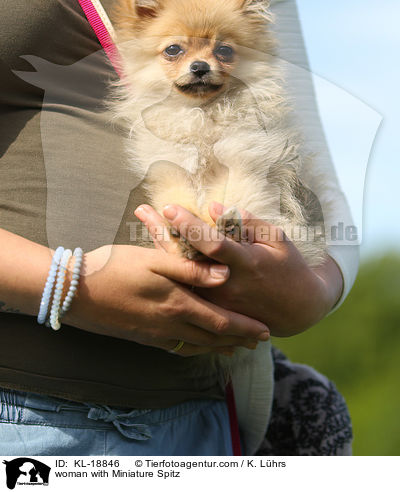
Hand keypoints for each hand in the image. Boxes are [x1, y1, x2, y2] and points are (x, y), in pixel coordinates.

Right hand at [62, 244, 269, 355]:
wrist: (75, 292)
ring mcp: (155, 334)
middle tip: (257, 342)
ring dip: (218, 347)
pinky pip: (177, 348)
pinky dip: (195, 349)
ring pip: (196, 346)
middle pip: (213, 338)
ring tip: (234, 347)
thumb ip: (191, 269)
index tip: (265, 331)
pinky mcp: (142, 336)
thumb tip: (225, 276)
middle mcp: (170, 325)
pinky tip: (196, 346)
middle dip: (238, 340)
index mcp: (178, 305)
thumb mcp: (154, 260)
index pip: (221, 322)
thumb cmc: (115, 267)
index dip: (244, 327)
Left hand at [135, 202, 343, 336]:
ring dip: (159, 245)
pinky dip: (169, 264)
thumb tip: (213, 207)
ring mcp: (217, 300)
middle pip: (187, 258)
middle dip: (163, 232)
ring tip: (143, 220)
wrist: (298, 309)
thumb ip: (247, 223)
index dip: (190, 226)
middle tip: (144, 210)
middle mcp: (227, 285)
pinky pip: (186, 285)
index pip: (212, 244)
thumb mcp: (277, 240)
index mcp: (246, 264)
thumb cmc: (289, 267)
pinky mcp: (212, 309)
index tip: (170, 208)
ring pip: (181, 273)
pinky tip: (154, 245)